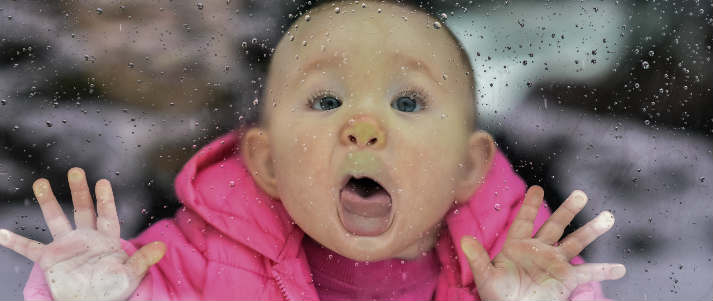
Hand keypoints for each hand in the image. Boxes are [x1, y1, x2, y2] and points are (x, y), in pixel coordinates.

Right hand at [0, 168, 165, 300]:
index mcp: (106, 240)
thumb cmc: (112, 291)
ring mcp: (66, 247)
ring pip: (56, 219)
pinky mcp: (50, 259)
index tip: (102, 182)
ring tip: (41, 182)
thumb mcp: (130, 275)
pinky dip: (14, 242)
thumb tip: (162, 247)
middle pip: (82, 209)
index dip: (105, 199)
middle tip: (76, 170)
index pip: (107, 215)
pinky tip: (1, 233)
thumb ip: (143, 260)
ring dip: (48, 201)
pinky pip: (29, 249)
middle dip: (79, 190)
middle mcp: (85, 238)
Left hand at [460, 186, 625, 299]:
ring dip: (591, 231)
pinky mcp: (565, 280)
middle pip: (555, 226)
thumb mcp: (484, 277)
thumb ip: (477, 258)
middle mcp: (539, 250)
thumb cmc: (497, 295)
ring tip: (608, 218)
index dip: (531, 206)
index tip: (537, 189)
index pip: (525, 221)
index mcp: (517, 245)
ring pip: (575, 243)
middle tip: (581, 194)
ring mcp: (554, 264)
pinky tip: (620, 269)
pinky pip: (587, 274)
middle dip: (567, 210)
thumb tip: (464, 241)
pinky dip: (603, 271)